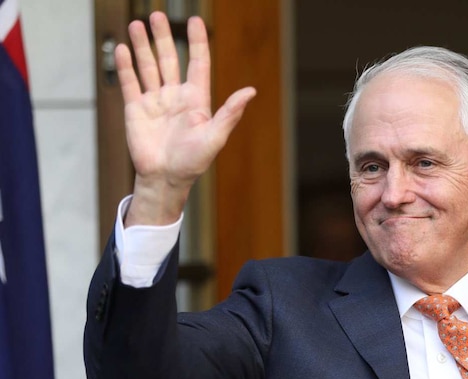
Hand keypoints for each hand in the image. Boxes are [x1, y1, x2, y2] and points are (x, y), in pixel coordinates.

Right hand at [116, 11, 255, 225]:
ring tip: (137, 24)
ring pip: (148, 67)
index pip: (197, 64)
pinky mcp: (136, 110)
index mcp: (196, 100)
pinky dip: (126, 66)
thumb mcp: (215, 137)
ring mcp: (155, 101)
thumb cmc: (193, 162)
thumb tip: (250, 91)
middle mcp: (175, 96)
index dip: (197, 43)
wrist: (165, 179)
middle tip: (157, 15)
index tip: (194, 21)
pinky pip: (131, 83)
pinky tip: (124, 49)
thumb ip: (230, 113)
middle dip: (163, 37)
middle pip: (169, 59)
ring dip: (142, 45)